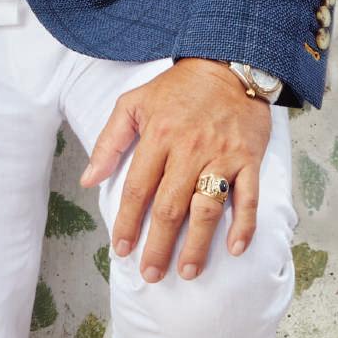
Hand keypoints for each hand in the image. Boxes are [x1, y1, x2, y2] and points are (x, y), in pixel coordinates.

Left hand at [79, 57, 270, 282]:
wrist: (227, 64)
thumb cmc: (178, 88)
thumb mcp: (134, 102)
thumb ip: (109, 140)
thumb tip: (89, 178)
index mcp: (158, 134)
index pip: (138, 188)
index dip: (128, 222)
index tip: (122, 249)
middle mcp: (190, 147)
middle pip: (170, 206)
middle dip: (158, 245)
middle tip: (151, 273)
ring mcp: (221, 154)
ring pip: (207, 207)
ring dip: (197, 244)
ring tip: (187, 271)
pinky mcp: (248, 158)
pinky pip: (248, 197)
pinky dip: (243, 225)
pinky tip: (235, 248)